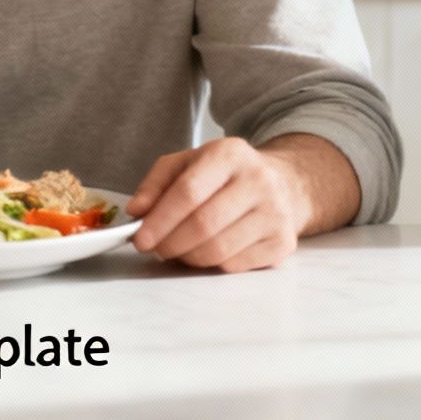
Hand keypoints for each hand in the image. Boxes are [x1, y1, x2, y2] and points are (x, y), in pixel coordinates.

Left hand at [125, 138, 309, 272]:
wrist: (283, 184)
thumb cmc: (227, 175)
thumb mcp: (189, 163)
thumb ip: (157, 183)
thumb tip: (137, 211)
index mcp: (231, 154)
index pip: (189, 191)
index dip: (159, 220)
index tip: (140, 239)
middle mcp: (258, 180)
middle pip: (203, 224)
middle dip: (170, 244)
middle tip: (157, 249)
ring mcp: (275, 212)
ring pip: (218, 250)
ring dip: (189, 257)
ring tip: (181, 249)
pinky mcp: (283, 241)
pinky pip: (234, 265)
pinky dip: (213, 265)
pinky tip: (208, 251)